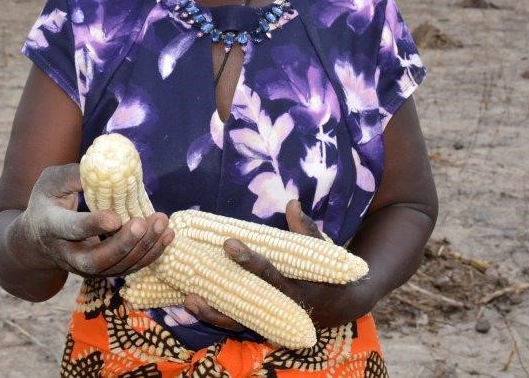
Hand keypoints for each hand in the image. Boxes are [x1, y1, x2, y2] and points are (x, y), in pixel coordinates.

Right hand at [14, 163, 173, 277]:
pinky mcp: (103, 270)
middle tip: (142, 223)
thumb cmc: (48, 201)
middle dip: (122, 244)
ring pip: (116, 267)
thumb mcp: (52, 182)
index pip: (71, 229)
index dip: (93, 225)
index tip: (115, 217)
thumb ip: (75, 175)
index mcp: (51, 227)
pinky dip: (150, 254)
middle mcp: (68, 254)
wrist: (38, 240)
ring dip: (143, 247)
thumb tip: (106, 167)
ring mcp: (86, 267)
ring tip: (162, 223)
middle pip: (96, 260)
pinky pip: (129, 267)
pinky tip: (167, 234)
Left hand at [183, 200, 368, 330]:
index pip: (270, 274)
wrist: (340, 307)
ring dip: (212, 313)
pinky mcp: (262, 325)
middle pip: (247, 304)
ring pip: (238, 321)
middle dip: (220, 295)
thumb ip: (306, 229)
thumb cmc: (328, 272)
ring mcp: (271, 320)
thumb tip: (292, 203)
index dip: (249, 260)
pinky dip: (216, 317)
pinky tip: (194, 305)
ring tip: (188, 299)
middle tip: (195, 276)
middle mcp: (282, 310)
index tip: (228, 243)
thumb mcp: (323, 251)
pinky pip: (237, 323)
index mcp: (298, 289)